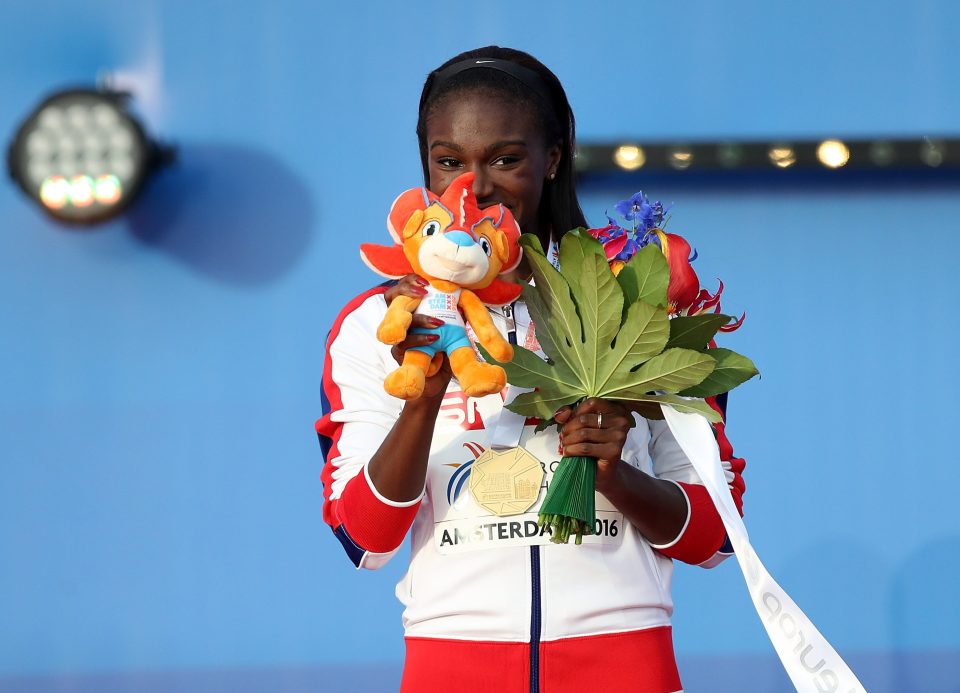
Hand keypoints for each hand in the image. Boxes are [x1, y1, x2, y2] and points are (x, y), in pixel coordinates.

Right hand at [385, 274, 450, 400]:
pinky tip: (434, 339)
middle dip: (405, 290)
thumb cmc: (443, 350)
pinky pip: (404, 344)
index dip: (409, 281)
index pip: (404, 288)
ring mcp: (397, 337)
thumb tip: (466, 297)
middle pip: (392, 298)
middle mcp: (401, 321)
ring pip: (399, 322)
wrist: (437, 381)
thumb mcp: (453, 328)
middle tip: (423, 292)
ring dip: (420, 320)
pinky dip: (420, 340)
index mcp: (413, 310)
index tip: (425, 282)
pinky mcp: (398, 354)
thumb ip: (455, 313)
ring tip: (439, 324)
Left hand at [554, 398, 633, 492]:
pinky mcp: (614, 451)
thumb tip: (560, 414)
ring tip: (564, 446)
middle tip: (563, 437)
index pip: (592, 402)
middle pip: (585, 419)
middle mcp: (621, 421)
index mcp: (616, 410)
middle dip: (568, 429)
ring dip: (568, 441)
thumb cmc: (593, 446)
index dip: (576, 411)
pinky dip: (572, 450)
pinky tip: (568, 453)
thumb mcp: (582, 427)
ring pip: (583, 434)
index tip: (568, 422)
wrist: (604, 472)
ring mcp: (619, 436)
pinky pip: (585, 448)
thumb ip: (571, 416)